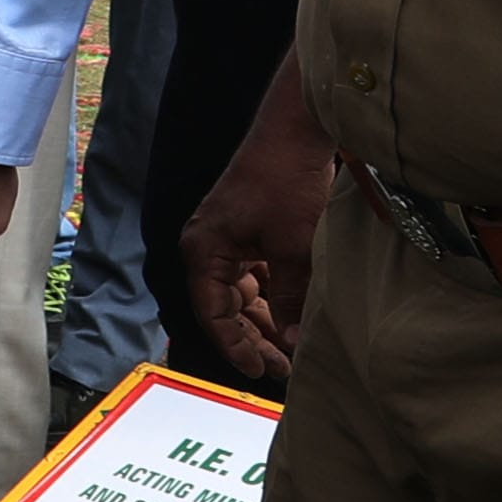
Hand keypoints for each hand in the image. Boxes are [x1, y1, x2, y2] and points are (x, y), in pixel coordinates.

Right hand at [176, 67, 331, 381]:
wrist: (297, 130)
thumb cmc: (285, 182)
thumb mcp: (292, 248)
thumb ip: (291, 298)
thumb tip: (292, 341)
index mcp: (204, 251)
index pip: (213, 314)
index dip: (235, 347)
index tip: (261, 371)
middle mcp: (209, 247)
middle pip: (226, 307)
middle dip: (253, 338)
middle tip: (283, 367)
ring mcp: (229, 238)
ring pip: (243, 293)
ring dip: (266, 319)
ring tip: (292, 345)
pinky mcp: (250, 230)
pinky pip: (256, 275)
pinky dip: (274, 295)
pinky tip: (294, 312)